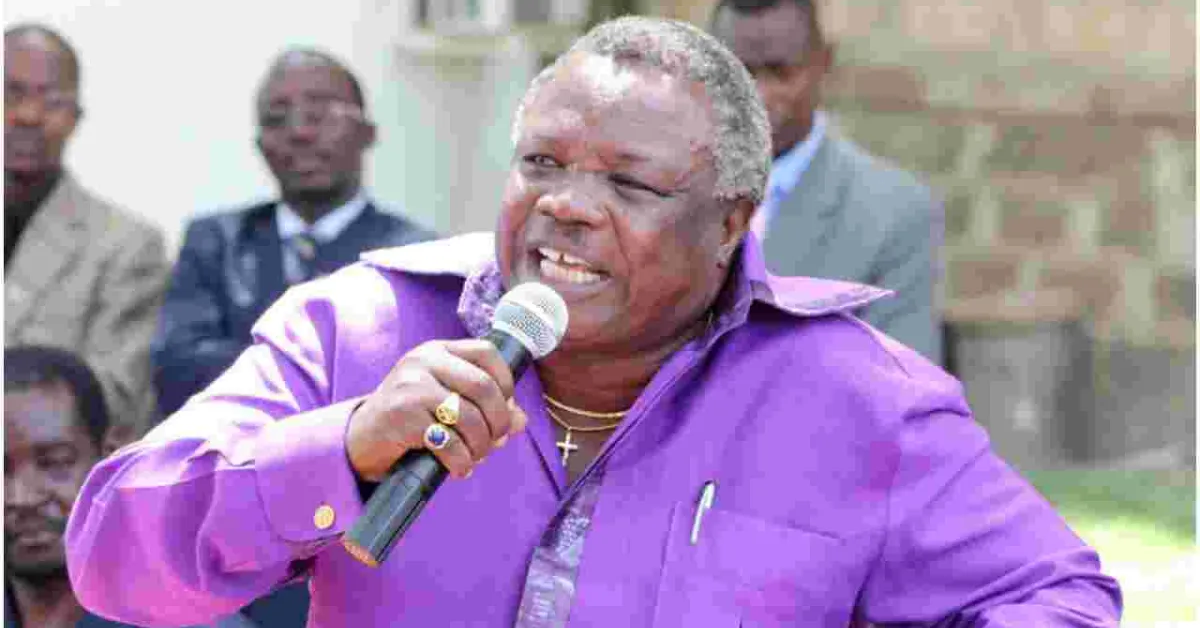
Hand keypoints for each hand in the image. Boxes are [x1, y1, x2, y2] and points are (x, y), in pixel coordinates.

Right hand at [346, 339, 527, 481]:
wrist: (360, 438)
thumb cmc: (409, 419)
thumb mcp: (445, 403)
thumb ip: (483, 407)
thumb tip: (521, 420)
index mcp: (438, 351)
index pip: (487, 353)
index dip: (506, 383)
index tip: (504, 409)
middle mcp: (425, 362)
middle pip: (485, 388)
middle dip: (498, 422)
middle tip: (495, 442)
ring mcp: (412, 387)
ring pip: (470, 418)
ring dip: (480, 446)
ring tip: (474, 458)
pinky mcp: (403, 416)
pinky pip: (449, 442)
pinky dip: (462, 462)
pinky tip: (459, 468)